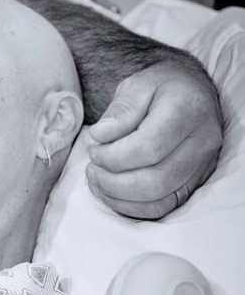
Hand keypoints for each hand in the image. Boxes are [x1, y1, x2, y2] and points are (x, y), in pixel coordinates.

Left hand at [86, 61, 222, 218]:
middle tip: (92, 167)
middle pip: (154, 181)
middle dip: (112, 181)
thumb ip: (119, 111)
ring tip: (97, 178)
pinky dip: (131, 206)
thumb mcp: (136, 86)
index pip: (148, 148)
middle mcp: (202, 143)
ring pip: (158, 200)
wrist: (190, 93)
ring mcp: (201, 167)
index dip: (112, 156)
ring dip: (118, 196)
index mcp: (187, 111)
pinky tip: (110, 191)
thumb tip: (100, 137)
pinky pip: (162, 208)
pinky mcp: (193, 183)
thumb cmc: (160, 89)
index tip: (93, 148)